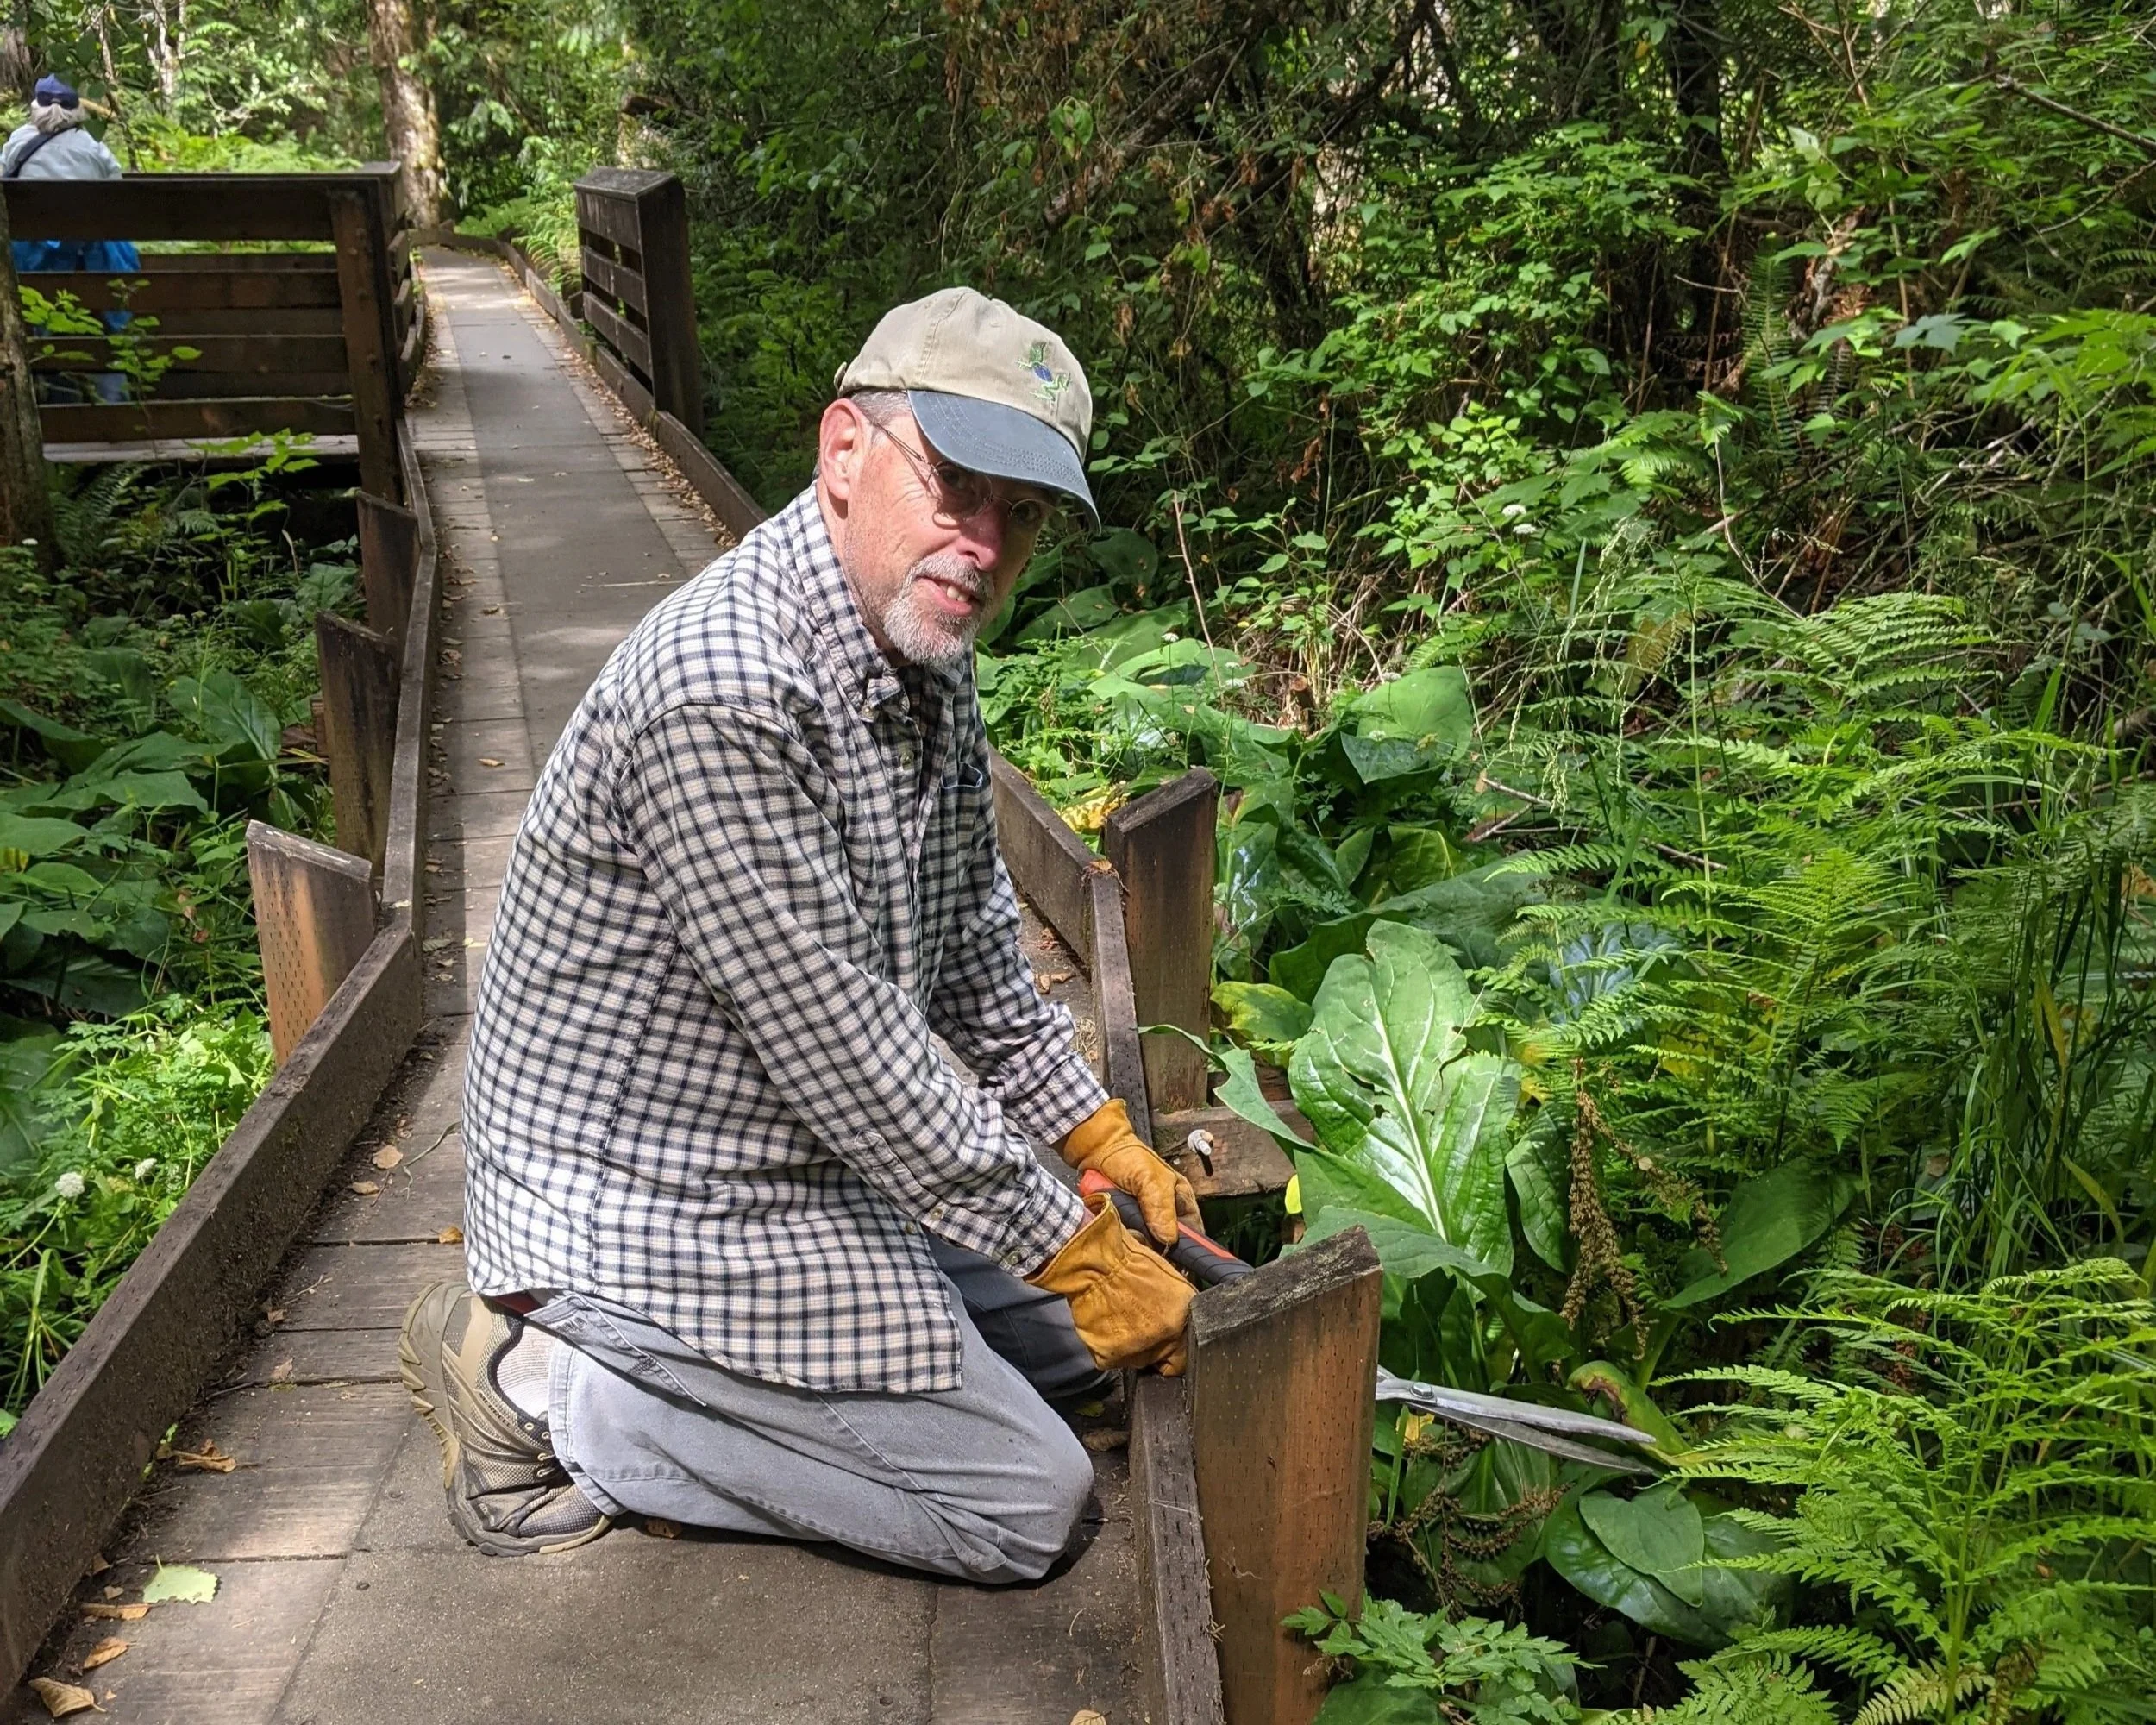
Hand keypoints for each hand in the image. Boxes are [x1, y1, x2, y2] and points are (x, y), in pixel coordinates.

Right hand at [1025, 1198, 1193, 1374]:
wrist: (1093, 1262)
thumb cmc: (1125, 1260)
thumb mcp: (1166, 1273)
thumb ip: (1177, 1302)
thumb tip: (1179, 1311)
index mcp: (1183, 1315)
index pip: (1187, 1350)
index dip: (1175, 1343)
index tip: (1167, 1339)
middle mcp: (1165, 1336)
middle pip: (1161, 1357)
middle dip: (1152, 1344)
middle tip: (1137, 1322)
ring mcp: (1138, 1349)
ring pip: (1136, 1359)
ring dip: (1130, 1345)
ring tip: (1118, 1319)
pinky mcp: (1111, 1356)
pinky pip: (1111, 1359)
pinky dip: (1106, 1346)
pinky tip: (1104, 1324)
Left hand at [1059, 1098, 1199, 1247]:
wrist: (1095, 1152)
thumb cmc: (1128, 1157)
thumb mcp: (1150, 1179)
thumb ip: (1161, 1207)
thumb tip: (1168, 1238)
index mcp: (1180, 1203)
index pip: (1192, 1235)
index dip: (1186, 1250)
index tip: (1174, 1260)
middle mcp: (1164, 1217)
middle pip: (1166, 1248)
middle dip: (1153, 1247)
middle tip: (1140, 1235)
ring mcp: (1142, 1224)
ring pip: (1145, 1248)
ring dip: (1135, 1241)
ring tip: (1124, 1225)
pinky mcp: (1124, 1228)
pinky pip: (1125, 1244)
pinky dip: (1120, 1239)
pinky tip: (1115, 1228)